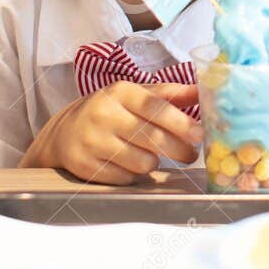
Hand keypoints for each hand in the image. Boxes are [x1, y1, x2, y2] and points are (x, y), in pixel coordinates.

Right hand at [24, 82, 200, 184]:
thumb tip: (203, 91)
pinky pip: (126, 178)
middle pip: (152, 138)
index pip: (155, 107)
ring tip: (147, 154)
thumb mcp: (135, 95)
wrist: (65, 131)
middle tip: (190, 154)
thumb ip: (170, 94)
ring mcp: (92, 141)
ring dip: (152, 162)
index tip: (200, 134)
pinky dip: (133, 174)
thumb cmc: (111, 110)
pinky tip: (126, 163)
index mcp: (120, 92)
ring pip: (142, 162)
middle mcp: (103, 114)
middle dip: (179, 149)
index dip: (180, 122)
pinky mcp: (85, 165)